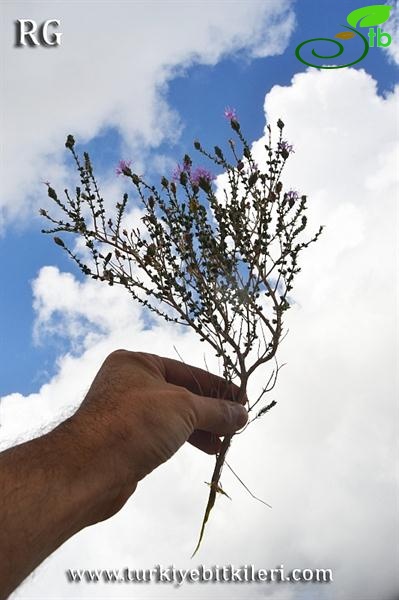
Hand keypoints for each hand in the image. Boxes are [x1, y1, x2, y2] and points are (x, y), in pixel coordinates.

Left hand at [71, 350, 247, 520]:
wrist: (89, 470)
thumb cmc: (134, 424)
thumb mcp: (183, 409)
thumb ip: (216, 410)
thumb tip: (243, 414)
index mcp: (137, 363)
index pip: (188, 371)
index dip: (218, 386)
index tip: (243, 399)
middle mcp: (129, 383)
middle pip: (181, 394)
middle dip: (211, 410)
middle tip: (237, 423)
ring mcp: (126, 412)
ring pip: (173, 416)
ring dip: (202, 428)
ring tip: (225, 441)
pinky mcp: (125, 439)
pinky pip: (164, 434)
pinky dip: (186, 439)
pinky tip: (206, 448)